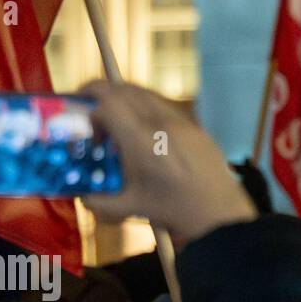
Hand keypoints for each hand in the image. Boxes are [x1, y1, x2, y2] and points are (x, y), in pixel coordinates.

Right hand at [80, 80, 255, 248]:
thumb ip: (100, 202)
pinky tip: (141, 124)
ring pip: (144, 92)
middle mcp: (159, 124)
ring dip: (123, 95)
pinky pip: (162, 103)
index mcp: (141, 143)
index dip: (91, 106)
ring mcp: (179, 121)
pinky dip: (143, 103)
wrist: (218, 211)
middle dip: (101, 91)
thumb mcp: (131, 208)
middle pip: (124, 90)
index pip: (109, 104)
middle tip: (89, 102)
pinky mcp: (193, 124)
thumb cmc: (172, 209)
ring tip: (114, 112)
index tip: (84, 118)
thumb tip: (82, 197)